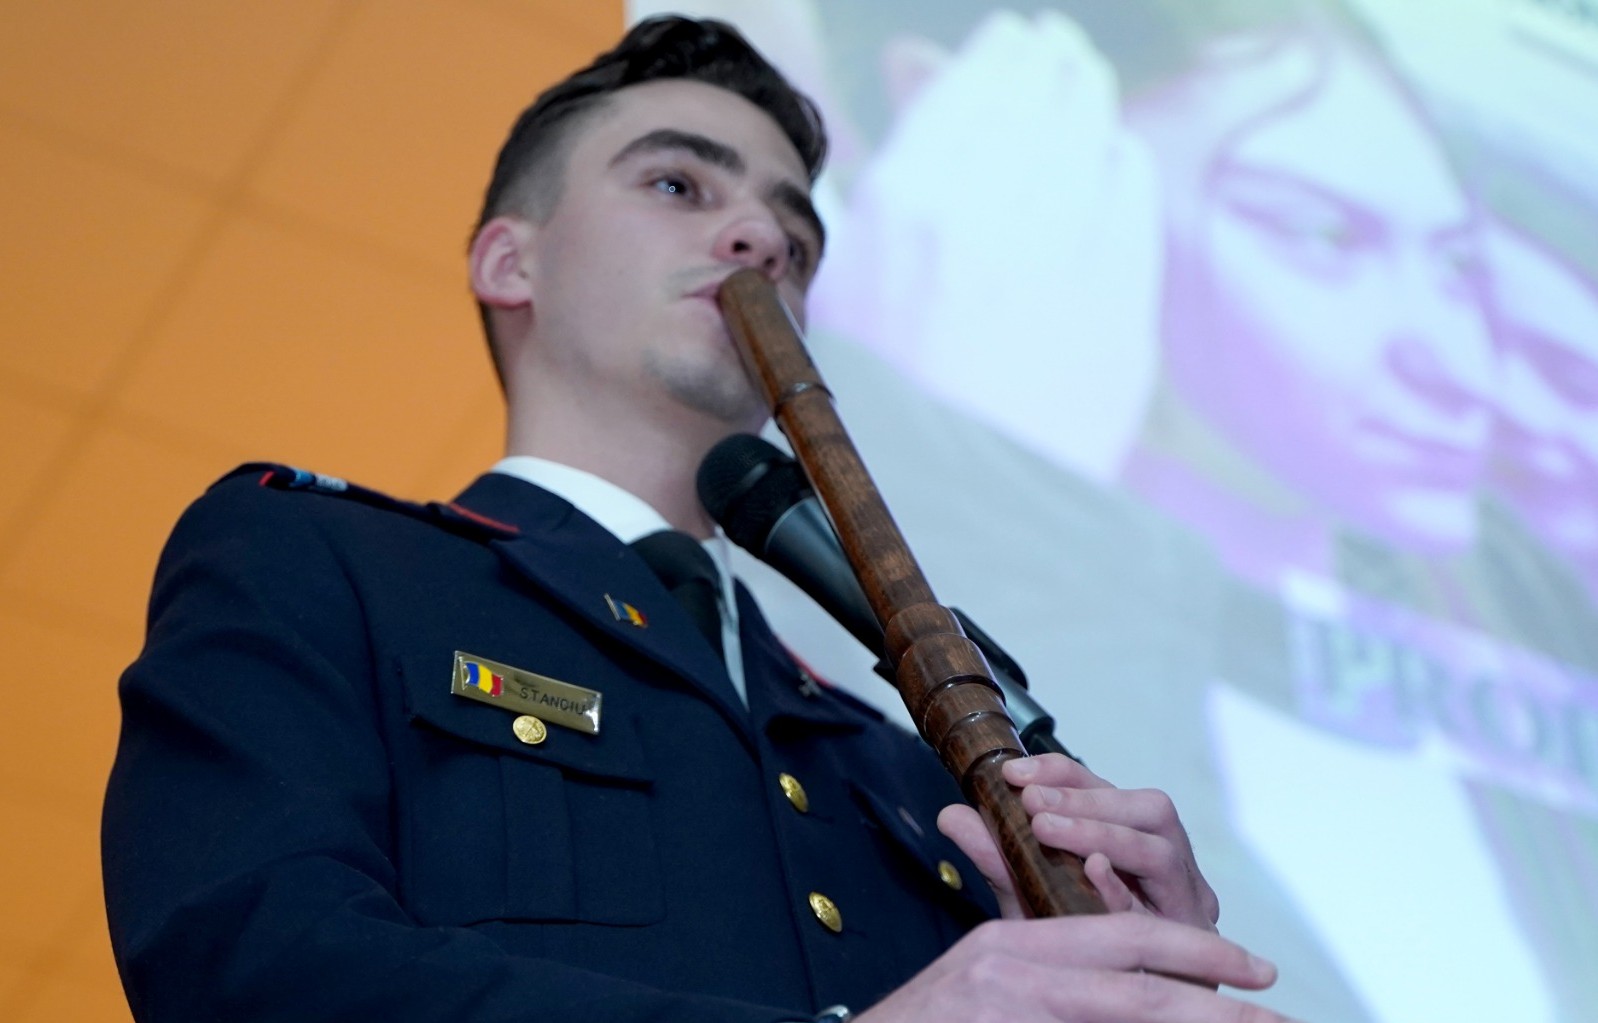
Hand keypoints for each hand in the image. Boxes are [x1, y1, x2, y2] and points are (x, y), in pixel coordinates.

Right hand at [811, 9, 1162, 480]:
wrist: (961, 519)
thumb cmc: (896, 409)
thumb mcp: (857, 281)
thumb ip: (894, 166)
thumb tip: (919, 64)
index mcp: (904, 213)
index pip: (975, 83)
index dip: (1000, 54)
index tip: (1013, 44)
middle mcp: (985, 220)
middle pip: (1040, 89)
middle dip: (1049, 60)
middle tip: (1053, 51)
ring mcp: (1062, 259)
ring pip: (1091, 126)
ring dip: (1086, 95)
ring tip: (1080, 87)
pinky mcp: (1121, 300)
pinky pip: (1131, 185)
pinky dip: (1120, 156)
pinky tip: (1109, 157)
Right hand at [852, 914, 1292, 1022]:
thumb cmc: (924, 1019)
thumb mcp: (980, 963)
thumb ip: (1024, 915)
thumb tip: (1093, 877)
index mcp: (1016, 949)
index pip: (1124, 937)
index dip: (1195, 950)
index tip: (1253, 970)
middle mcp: (1017, 980)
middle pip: (1138, 988)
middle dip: (1215, 1002)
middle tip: (1277, 1013)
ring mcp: (1017, 1013)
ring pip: (1126, 1017)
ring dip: (1188, 1022)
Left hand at [938, 754, 1218, 928]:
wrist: (1094, 1010)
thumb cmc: (1073, 953)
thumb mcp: (1028, 898)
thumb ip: (998, 857)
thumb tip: (952, 815)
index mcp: (1134, 847)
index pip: (1108, 791)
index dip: (1063, 774)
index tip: (1015, 772)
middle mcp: (1170, 872)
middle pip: (1151, 810)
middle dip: (1087, 799)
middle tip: (1032, 802)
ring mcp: (1186, 907)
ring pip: (1162, 851)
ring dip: (1102, 832)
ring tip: (1047, 829)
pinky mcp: (1192, 948)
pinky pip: (1168, 914)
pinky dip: (1126, 889)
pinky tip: (1094, 873)